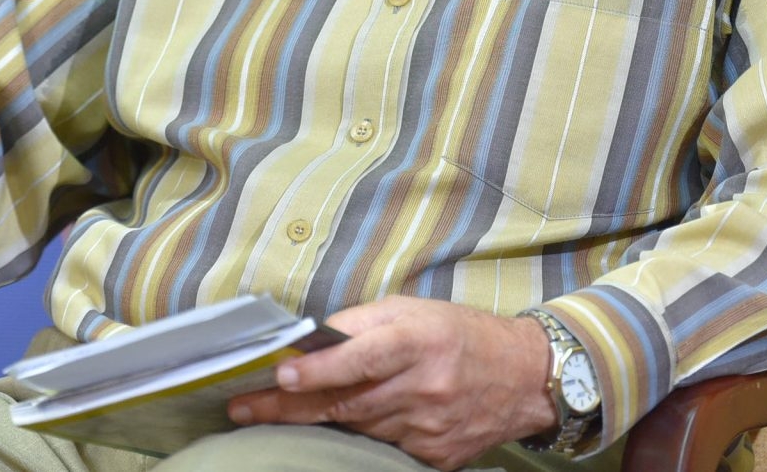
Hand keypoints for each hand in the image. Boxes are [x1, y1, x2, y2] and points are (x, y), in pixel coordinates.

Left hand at [227, 296, 558, 471]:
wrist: (524, 377)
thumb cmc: (458, 334)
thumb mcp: (411, 310)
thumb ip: (360, 324)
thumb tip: (310, 340)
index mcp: (417, 341)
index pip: (361, 358)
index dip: (318, 369)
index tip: (278, 375)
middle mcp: (424, 387)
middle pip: (346, 402)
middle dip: (288, 407)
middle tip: (242, 408)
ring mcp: (430, 428)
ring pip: (357, 428)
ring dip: (315, 422)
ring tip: (268, 414)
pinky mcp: (436, 457)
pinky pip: (383, 448)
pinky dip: (357, 437)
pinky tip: (335, 430)